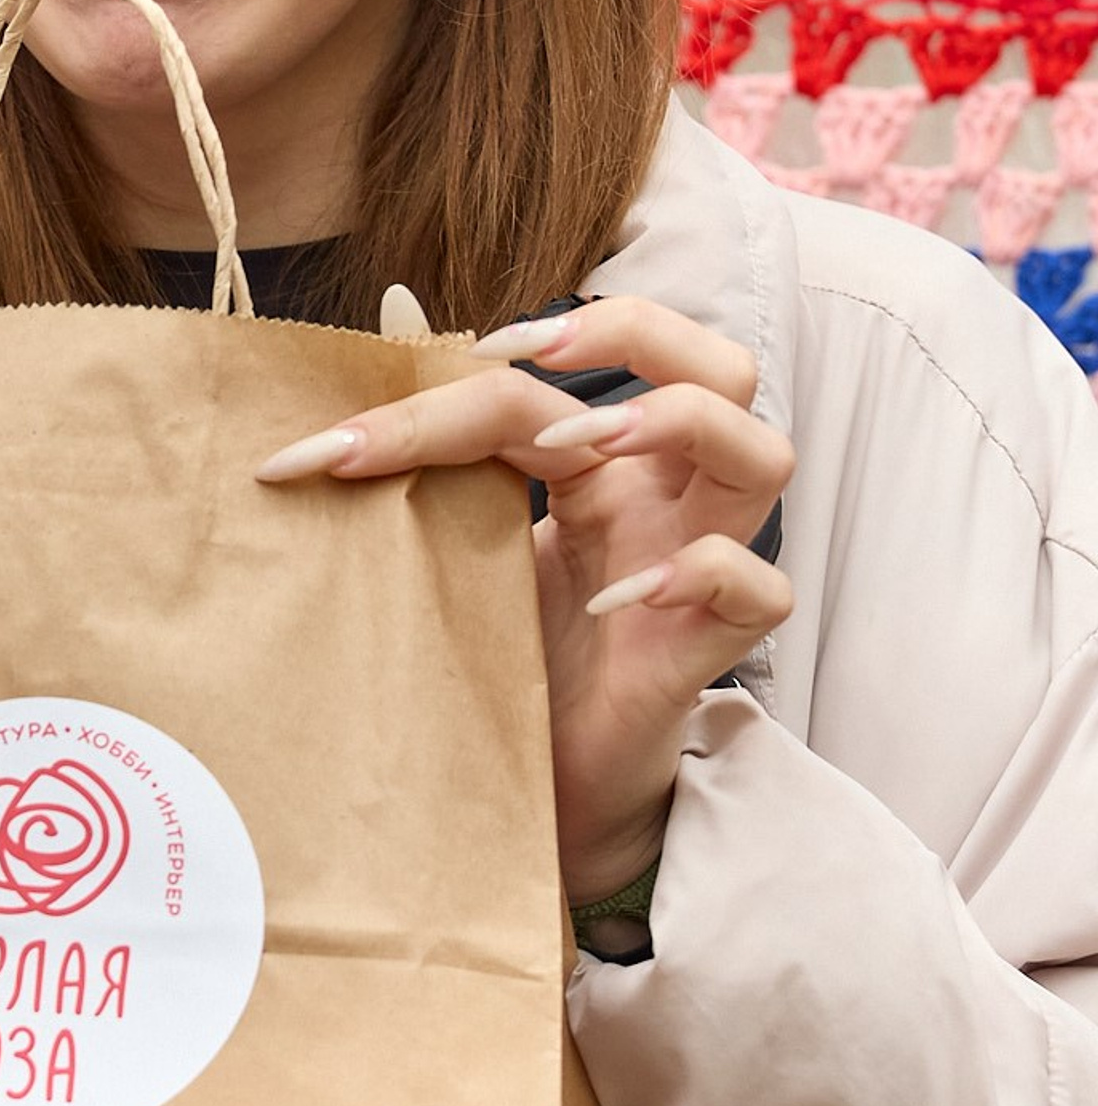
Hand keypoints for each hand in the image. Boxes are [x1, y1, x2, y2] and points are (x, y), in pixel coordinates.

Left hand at [256, 294, 793, 902]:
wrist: (540, 782)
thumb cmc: (505, 653)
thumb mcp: (456, 541)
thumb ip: (434, 454)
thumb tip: (386, 322)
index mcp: (603, 464)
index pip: (554, 381)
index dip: (451, 384)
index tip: (342, 442)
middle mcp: (663, 498)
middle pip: (721, 365)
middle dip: (637, 331)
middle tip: (527, 358)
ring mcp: (698, 565)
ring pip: (763, 450)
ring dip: (674, 423)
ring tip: (582, 448)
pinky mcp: (710, 649)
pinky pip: (757, 587)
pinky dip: (697, 571)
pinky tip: (613, 599)